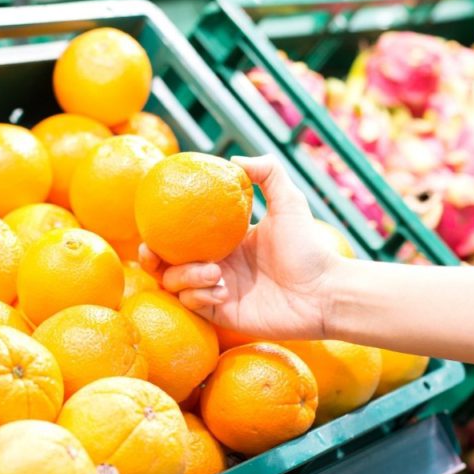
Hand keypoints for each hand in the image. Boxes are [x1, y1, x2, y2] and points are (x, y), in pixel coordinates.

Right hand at [140, 155, 341, 340]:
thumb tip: (234, 160)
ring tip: (216, 273)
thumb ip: (268, 172)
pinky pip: (192, 304)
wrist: (323, 291)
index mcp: (223, 241)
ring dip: (185, 276)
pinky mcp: (221, 313)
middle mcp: (214, 265)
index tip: (151, 223)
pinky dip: (199, 295)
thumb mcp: (289, 202)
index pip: (181, 235)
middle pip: (166, 263)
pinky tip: (223, 291)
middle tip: (152, 252)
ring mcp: (215, 290)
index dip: (160, 231)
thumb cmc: (309, 247)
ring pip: (175, 284)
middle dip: (151, 258)